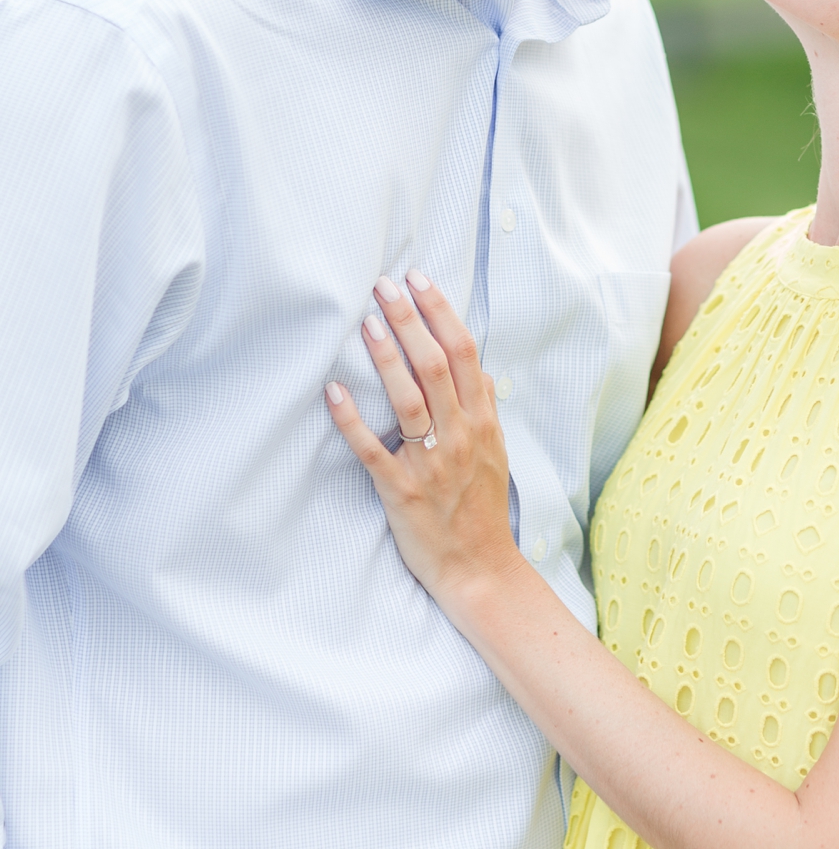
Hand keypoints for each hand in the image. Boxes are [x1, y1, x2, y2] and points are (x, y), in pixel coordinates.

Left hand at [326, 271, 517, 607]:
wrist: (480, 569)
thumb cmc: (482, 509)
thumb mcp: (496, 452)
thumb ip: (484, 408)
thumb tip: (477, 367)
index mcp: (482, 421)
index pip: (463, 352)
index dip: (440, 312)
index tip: (417, 280)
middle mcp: (460, 435)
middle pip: (435, 365)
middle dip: (409, 320)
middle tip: (383, 285)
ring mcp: (431, 462)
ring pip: (409, 399)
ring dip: (387, 357)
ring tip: (366, 322)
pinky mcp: (402, 491)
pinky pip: (373, 449)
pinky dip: (352, 419)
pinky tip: (332, 391)